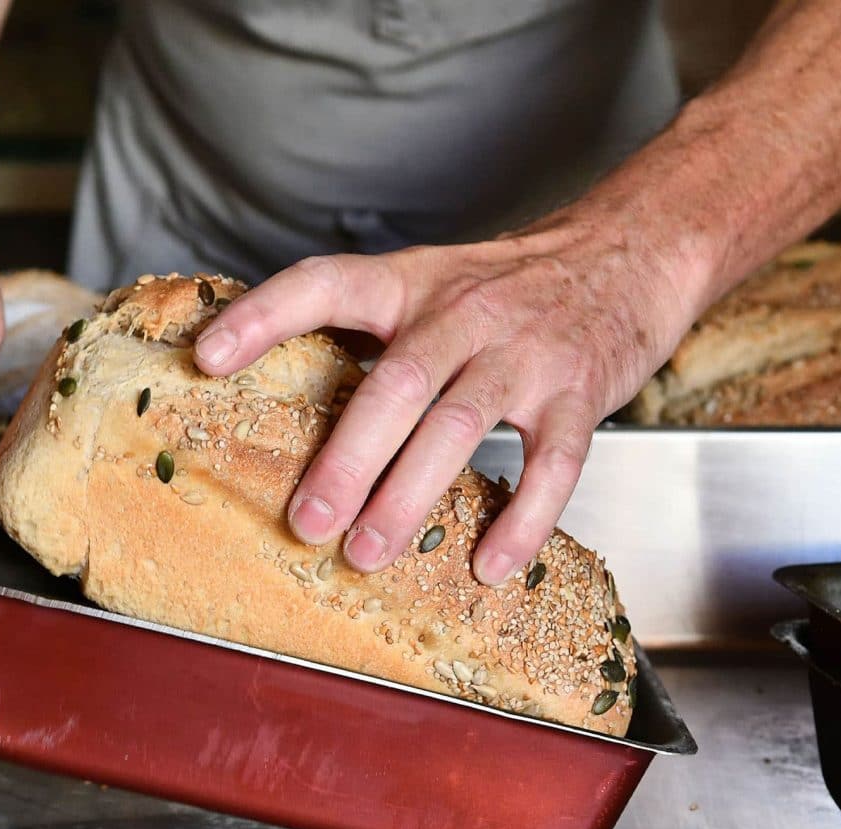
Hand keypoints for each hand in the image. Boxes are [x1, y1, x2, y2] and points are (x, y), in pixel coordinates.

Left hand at [192, 217, 699, 583]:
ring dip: (409, 497)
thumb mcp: (426, 284)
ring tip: (367, 553)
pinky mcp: (580, 392)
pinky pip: (552, 464)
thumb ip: (361, 330)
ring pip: (460, 427)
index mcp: (410, 285)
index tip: (208, 358)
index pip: (324, 283)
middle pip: (397, 386)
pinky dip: (522, 520)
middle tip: (306, 522)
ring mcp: (525, 354)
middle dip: (347, 460)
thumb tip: (264, 394)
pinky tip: (489, 565)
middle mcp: (463, 314)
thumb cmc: (507, 287)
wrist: (632, 251)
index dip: (264, 315)